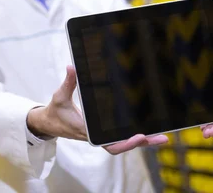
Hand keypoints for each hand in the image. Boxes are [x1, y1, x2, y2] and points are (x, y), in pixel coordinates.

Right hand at [27, 66, 168, 154]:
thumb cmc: (56, 111)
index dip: (125, 142)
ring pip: (124, 143)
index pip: (109, 142)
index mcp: (87, 132)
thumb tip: (72, 67)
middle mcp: (96, 137)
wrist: (50, 123)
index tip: (139, 135)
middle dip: (142, 143)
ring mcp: (100, 137)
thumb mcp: (60, 96)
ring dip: (144, 142)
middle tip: (160, 138)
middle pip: (122, 145)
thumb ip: (68, 82)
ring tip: (162, 137)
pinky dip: (135, 137)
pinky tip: (150, 132)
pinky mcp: (102, 134)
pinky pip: (120, 138)